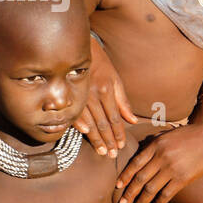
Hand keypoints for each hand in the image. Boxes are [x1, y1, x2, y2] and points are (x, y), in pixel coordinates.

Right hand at [74, 43, 136, 157]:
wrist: (80, 47)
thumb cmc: (100, 64)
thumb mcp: (116, 79)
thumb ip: (123, 101)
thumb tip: (133, 121)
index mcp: (107, 90)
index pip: (115, 117)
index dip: (118, 133)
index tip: (121, 146)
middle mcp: (94, 94)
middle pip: (103, 122)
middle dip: (109, 140)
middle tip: (112, 155)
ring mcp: (80, 94)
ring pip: (90, 120)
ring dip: (96, 137)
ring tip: (102, 151)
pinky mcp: (68, 93)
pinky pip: (74, 111)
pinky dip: (79, 123)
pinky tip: (85, 134)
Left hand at [115, 123, 202, 202]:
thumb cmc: (193, 135)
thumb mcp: (170, 133)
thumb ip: (155, 140)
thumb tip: (142, 147)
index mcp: (156, 144)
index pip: (135, 163)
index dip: (124, 176)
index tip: (118, 187)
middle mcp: (161, 157)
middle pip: (139, 178)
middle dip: (128, 193)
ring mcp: (172, 168)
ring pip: (150, 189)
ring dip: (141, 201)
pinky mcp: (183, 178)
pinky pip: (167, 193)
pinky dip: (159, 202)